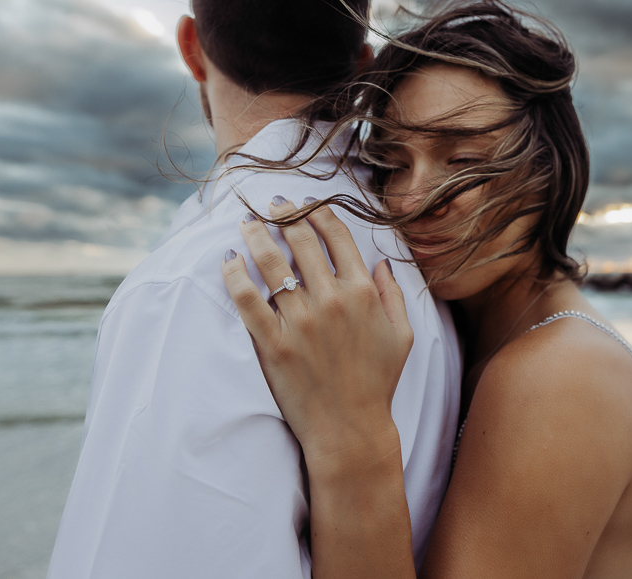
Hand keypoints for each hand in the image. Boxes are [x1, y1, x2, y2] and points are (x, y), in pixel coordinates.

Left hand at [221, 197, 413, 468]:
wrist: (350, 428)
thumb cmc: (378, 383)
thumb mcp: (402, 336)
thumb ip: (394, 294)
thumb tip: (382, 261)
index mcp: (363, 292)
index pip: (336, 236)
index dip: (318, 212)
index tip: (305, 203)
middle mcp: (332, 300)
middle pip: (301, 242)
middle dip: (283, 215)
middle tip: (271, 205)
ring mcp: (301, 322)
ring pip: (271, 263)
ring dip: (256, 235)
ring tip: (246, 222)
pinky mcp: (273, 344)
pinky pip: (247, 300)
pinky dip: (234, 275)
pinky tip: (229, 260)